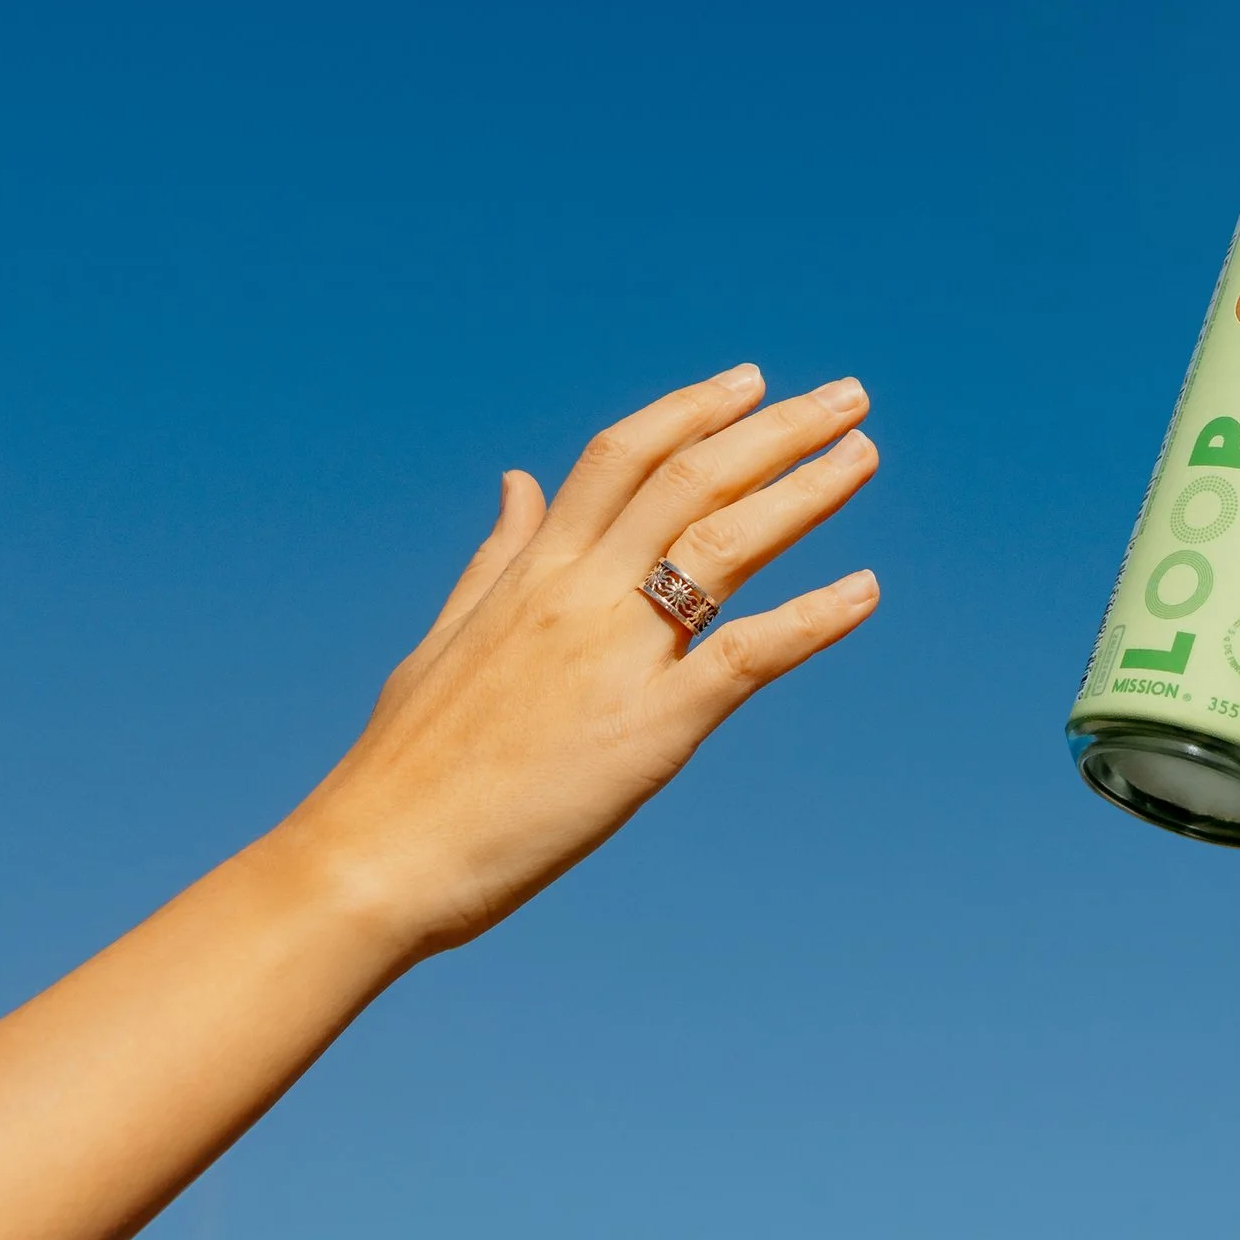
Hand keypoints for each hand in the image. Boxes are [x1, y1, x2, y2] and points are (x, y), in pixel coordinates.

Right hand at [288, 364, 878, 964]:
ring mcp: (615, 658)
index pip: (622, 456)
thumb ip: (497, 556)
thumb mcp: (446, 635)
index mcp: (531, 572)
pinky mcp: (648, 732)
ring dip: (806, 494)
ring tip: (863, 455)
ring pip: (726, 545)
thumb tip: (518, 479)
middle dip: (777, 430)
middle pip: (693, 481)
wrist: (373, 857)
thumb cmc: (403, 763)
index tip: (751, 381)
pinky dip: (812, 619)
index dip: (692, 410)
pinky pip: (746, 657)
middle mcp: (577, 595)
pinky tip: (865, 590)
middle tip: (848, 398)